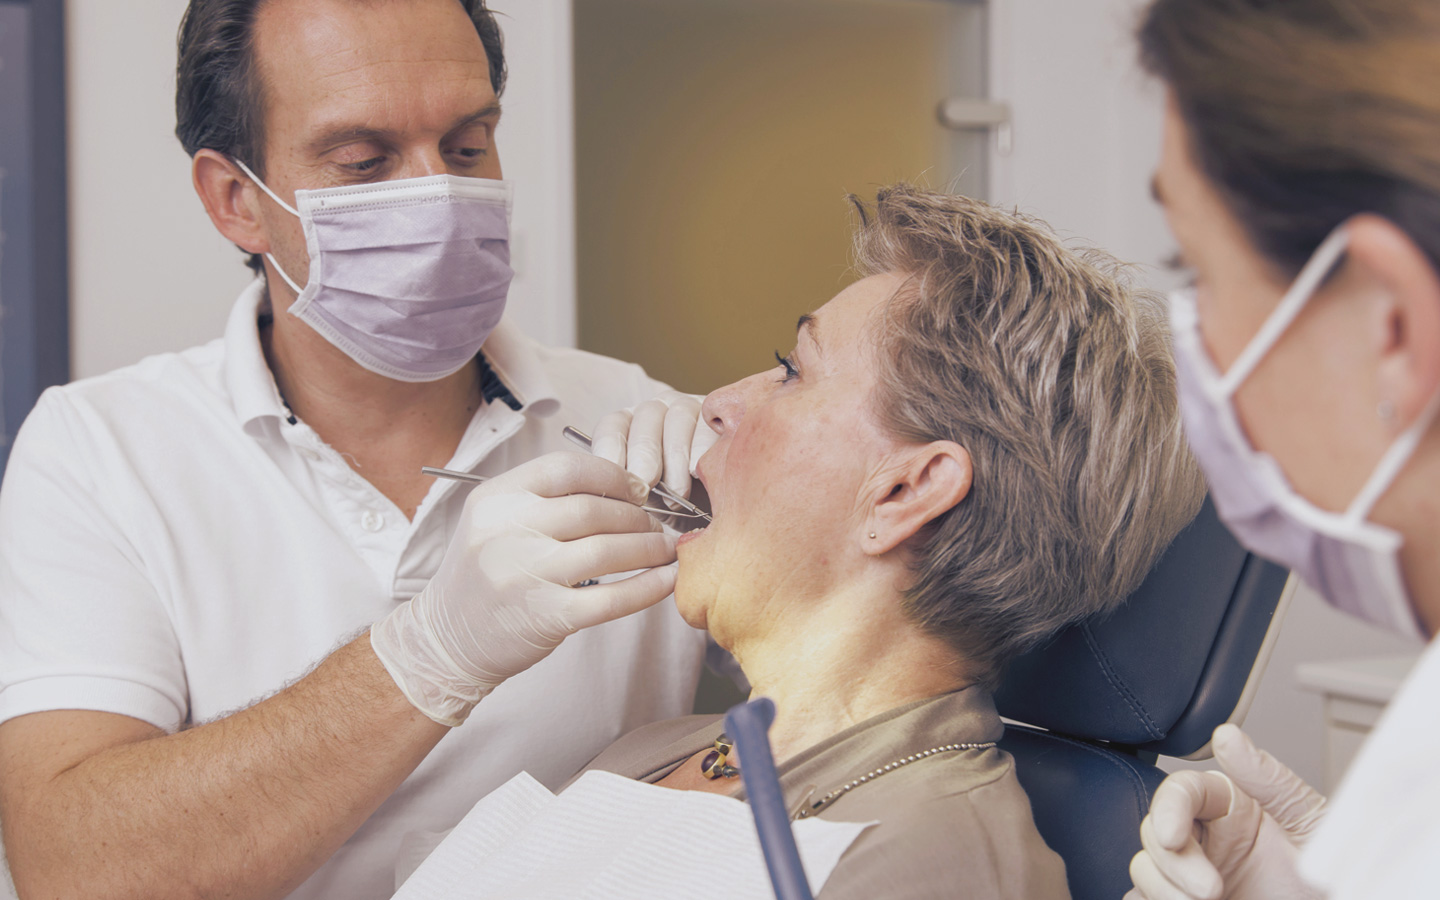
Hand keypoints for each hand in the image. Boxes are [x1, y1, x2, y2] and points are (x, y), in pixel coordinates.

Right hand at [371, 452, 678, 725]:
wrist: (448, 639)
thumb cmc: (485, 575)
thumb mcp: (497, 521)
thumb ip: (545, 500)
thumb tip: (623, 488)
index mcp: (496, 498)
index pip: (567, 469)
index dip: (612, 476)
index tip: (636, 490)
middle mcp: (507, 531)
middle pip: (594, 509)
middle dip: (637, 516)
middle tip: (655, 525)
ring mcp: (526, 574)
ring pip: (608, 549)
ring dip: (649, 547)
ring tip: (665, 548)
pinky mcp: (546, 616)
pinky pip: (612, 598)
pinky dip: (648, 588)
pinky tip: (667, 580)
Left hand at [591, 391, 717, 501]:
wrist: (717, 515)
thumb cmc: (673, 509)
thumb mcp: (645, 502)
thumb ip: (626, 491)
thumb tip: (609, 493)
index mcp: (630, 426)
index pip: (613, 426)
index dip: (611, 450)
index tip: (615, 481)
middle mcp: (659, 410)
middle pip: (646, 416)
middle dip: (644, 455)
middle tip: (645, 487)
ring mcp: (692, 408)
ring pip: (678, 417)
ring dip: (675, 457)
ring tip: (677, 494)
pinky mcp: (725, 415)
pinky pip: (710, 425)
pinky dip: (703, 450)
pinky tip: (699, 474)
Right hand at [1126, 725, 1326, 899]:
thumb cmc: (1334, 875)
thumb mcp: (1310, 823)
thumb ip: (1267, 779)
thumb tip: (1228, 735)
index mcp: (1230, 805)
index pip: (1180, 792)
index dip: (1167, 811)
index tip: (1173, 838)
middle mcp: (1206, 837)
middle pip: (1154, 833)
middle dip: (1173, 865)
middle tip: (1210, 892)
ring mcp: (1192, 875)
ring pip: (1144, 869)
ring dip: (1162, 891)